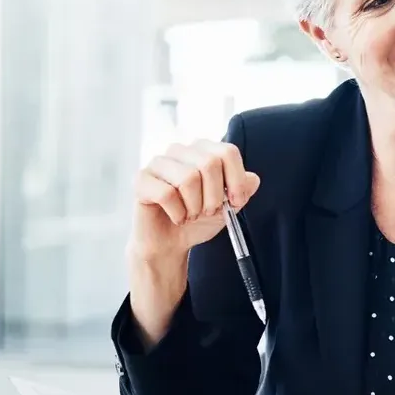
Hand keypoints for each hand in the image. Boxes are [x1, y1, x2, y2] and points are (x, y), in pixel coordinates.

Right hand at [129, 139, 260, 263]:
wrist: (170, 243)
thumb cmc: (196, 220)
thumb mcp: (227, 206)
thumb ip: (242, 190)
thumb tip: (253, 179)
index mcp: (201, 151)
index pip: (227, 152)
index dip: (236, 179)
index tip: (235, 201)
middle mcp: (179, 151)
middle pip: (209, 163)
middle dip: (214, 196)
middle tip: (207, 211)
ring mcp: (158, 163)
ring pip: (188, 178)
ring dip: (194, 206)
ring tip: (190, 214)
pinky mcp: (141, 180)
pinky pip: (167, 194)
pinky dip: (177, 213)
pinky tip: (176, 217)